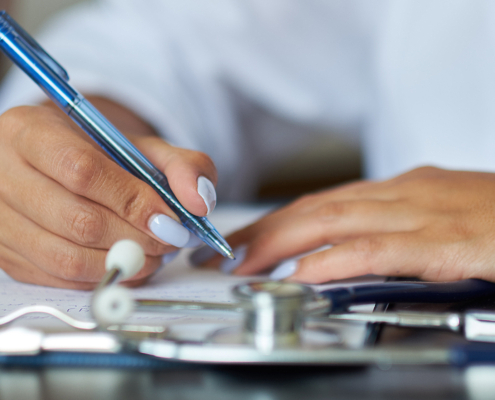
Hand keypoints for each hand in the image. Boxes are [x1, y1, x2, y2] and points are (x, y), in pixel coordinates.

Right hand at [0, 104, 216, 288]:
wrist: (54, 165)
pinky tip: (127, 262)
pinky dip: (102, 276)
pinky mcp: (6, 254)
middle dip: (137, 237)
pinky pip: (59, 278)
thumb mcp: (140, 146)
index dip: (133, 201)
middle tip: (170, 240)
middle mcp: (3, 174)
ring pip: (66, 258)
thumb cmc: (96, 155)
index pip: (83, 171)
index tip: (171, 218)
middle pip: (77, 220)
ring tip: (154, 253)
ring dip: (123, 263)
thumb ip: (181, 165)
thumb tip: (200, 202)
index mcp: (30, 132)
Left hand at [208, 167, 494, 282]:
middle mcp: (403, 194)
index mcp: (401, 191)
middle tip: (225, 253)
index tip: (244, 240)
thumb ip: (393, 232)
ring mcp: (422, 214)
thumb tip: (346, 253)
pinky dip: (333, 261)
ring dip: (281, 242)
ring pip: (333, 222)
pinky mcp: (443, 241)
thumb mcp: (438, 217)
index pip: (323, 203)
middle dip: (264, 232)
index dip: (277, 221)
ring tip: (243, 264)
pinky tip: (303, 276)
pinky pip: (375, 249)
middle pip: (315, 209)